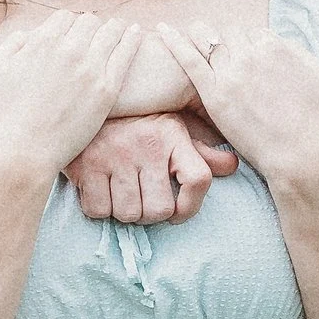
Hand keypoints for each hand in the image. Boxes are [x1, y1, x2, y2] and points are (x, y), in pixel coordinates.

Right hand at [0, 9, 143, 175]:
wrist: (27, 149)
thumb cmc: (7, 114)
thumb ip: (12, 45)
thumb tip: (30, 34)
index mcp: (42, 41)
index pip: (65, 17)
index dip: (68, 25)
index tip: (73, 33)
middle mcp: (69, 49)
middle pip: (88, 22)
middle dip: (90, 27)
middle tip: (95, 34)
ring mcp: (90, 68)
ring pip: (110, 33)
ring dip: (114, 28)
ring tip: (120, 28)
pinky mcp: (107, 89)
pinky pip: (125, 54)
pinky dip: (131, 38)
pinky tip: (136, 33)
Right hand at [65, 108, 240, 225]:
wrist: (88, 103)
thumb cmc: (137, 123)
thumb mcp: (172, 129)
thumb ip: (201, 151)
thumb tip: (232, 166)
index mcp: (173, 135)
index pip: (199, 179)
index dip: (191, 207)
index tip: (178, 214)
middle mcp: (147, 144)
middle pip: (159, 210)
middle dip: (150, 215)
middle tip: (142, 201)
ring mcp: (115, 155)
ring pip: (128, 214)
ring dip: (124, 212)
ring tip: (121, 193)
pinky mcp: (86, 165)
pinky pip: (98, 210)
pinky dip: (99, 208)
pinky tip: (101, 190)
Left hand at [161, 21, 318, 186]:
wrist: (296, 150)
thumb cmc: (310, 116)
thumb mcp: (318, 71)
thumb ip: (299, 49)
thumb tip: (281, 42)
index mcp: (274, 46)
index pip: (252, 33)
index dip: (248, 45)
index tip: (244, 56)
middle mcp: (250, 55)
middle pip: (229, 35)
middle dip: (226, 42)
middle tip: (220, 53)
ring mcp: (230, 74)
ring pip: (208, 41)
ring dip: (200, 35)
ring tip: (191, 34)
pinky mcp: (213, 94)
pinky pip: (189, 60)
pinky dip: (174, 42)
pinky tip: (162, 30)